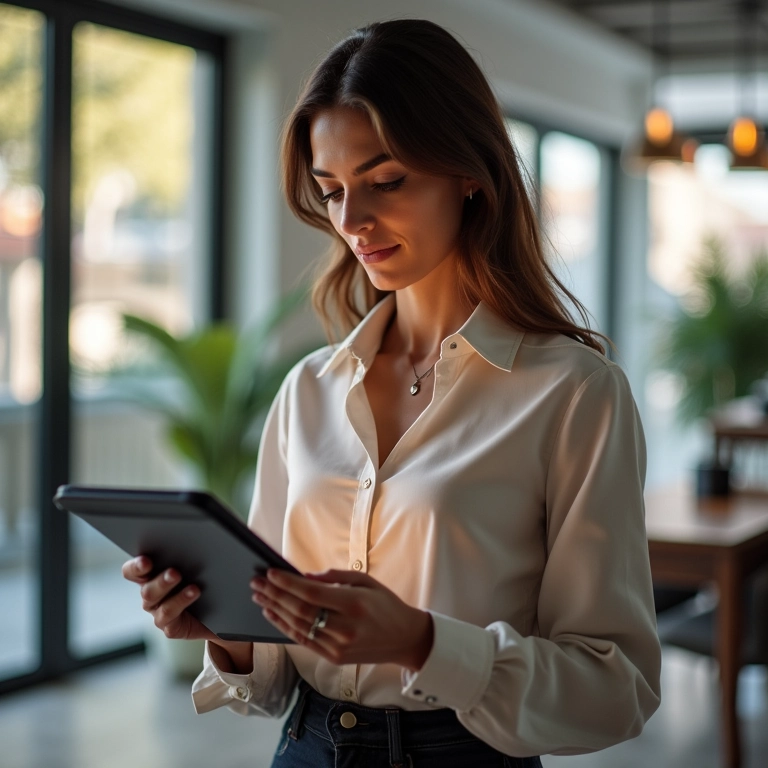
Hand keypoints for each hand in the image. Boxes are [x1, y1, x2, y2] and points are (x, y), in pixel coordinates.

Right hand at [121, 556, 214, 641]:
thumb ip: (184, 557)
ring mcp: (158, 613)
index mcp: (150, 577)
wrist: (217, 614)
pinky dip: (183, 603)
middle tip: (174, 572)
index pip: (132, 571)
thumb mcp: (193, 568)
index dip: (136, 567)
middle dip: (161, 580)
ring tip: (192, 587)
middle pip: (146, 589)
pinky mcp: (170, 627)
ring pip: (158, 603)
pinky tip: (195, 594)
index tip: (146, 561)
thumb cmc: (202, 583)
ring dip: (172, 592)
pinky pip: (170, 617)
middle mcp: (151, 596)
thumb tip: (193, 542)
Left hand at [251, 569, 433, 670]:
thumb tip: (304, 577)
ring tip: (259, 597)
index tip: (270, 573)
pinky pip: (304, 642)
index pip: (311, 593)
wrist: (405, 639)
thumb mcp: (367, 581)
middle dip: (274, 595)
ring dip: (275, 610)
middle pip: (300, 610)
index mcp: (354, 604)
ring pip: (298, 627)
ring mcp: (338, 646)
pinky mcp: (335, 658)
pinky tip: (273, 615)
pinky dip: (285, 628)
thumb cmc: (386, 605)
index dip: (287, 583)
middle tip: (257, 582)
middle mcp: (344, 627)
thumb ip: (336, 577)